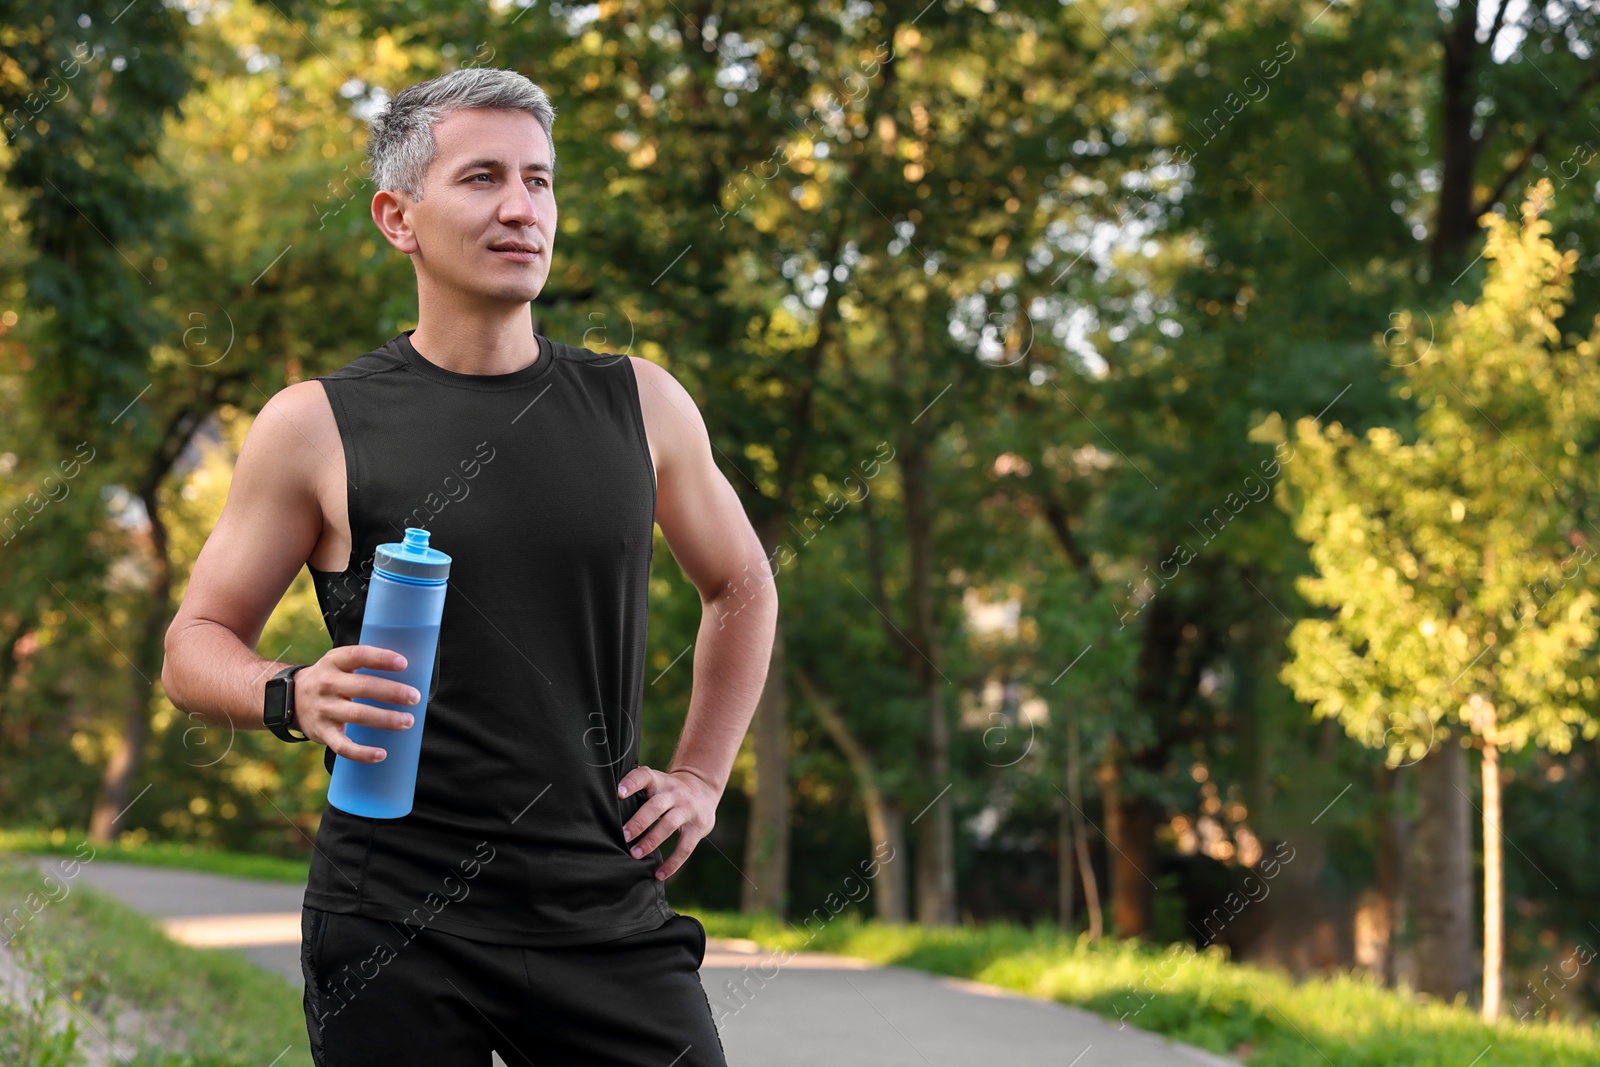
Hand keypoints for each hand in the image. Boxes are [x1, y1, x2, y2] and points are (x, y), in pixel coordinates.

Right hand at [291, 645, 420, 762]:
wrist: (289, 699)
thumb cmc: (329, 679)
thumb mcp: (339, 663)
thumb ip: (365, 664)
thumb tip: (410, 671)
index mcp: (334, 661)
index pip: (358, 655)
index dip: (381, 658)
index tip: (404, 663)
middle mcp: (327, 684)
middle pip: (363, 687)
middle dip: (392, 692)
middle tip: (414, 697)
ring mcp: (324, 709)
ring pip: (358, 715)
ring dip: (386, 719)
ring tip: (408, 721)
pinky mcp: (322, 733)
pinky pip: (343, 746)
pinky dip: (362, 753)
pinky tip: (381, 754)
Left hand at [618, 766, 719, 880]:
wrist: (703, 788)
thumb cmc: (667, 790)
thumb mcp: (656, 783)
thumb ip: (637, 791)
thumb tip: (605, 807)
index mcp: (659, 781)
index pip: (644, 776)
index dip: (632, 783)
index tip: (619, 793)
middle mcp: (674, 793)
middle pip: (656, 806)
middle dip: (639, 821)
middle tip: (623, 836)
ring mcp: (687, 810)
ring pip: (669, 825)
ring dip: (651, 841)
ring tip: (635, 855)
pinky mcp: (698, 828)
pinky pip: (685, 847)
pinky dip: (672, 863)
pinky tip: (659, 874)